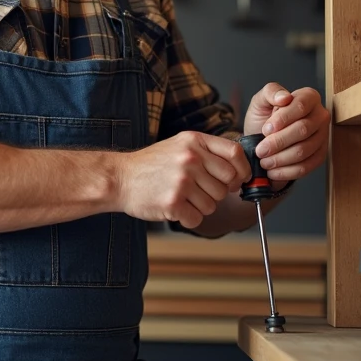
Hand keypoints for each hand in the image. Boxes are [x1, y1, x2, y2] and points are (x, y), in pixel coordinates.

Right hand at [118, 131, 251, 228]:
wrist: (119, 178)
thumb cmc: (150, 165)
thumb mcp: (179, 145)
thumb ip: (207, 152)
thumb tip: (240, 170)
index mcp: (193, 141)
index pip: (235, 154)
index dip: (242, 170)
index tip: (237, 180)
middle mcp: (190, 158)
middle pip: (227, 184)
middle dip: (216, 192)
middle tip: (197, 190)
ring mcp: (181, 181)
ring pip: (213, 205)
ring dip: (199, 206)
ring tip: (180, 196)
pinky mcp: (173, 202)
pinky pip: (197, 218)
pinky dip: (187, 218)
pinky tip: (174, 207)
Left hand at [243, 82, 329, 181]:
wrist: (261, 139)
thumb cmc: (263, 117)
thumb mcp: (260, 101)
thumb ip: (271, 92)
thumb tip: (285, 97)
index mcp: (309, 97)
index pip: (300, 106)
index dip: (282, 119)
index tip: (265, 129)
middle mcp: (320, 115)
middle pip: (303, 130)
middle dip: (277, 142)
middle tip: (260, 150)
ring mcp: (322, 136)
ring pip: (304, 150)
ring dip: (280, 159)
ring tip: (264, 160)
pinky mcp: (320, 155)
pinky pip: (307, 166)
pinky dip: (287, 171)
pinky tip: (273, 170)